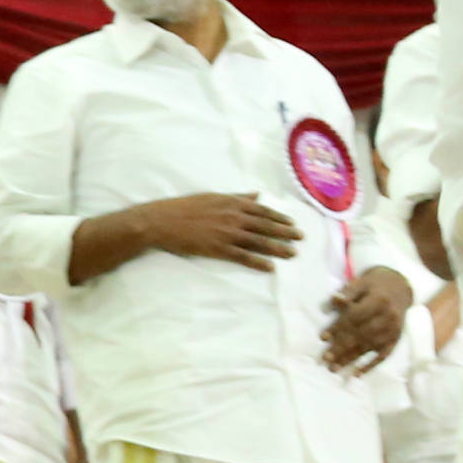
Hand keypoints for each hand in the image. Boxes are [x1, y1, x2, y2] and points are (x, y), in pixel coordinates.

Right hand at [126, 193, 300, 271]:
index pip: (262, 210)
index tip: (292, 223)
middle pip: (265, 226)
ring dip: (278, 248)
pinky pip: (243, 257)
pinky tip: (270, 267)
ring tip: (292, 253)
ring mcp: (226, 233)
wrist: (161, 221)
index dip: (279, 217)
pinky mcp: (218, 249)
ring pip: (258, 241)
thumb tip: (256, 195)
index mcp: (231, 202)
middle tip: (301, 238)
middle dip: (285, 232)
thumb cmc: (183, 207)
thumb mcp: (211, 196)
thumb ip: (236, 197)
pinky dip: (258, 262)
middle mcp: (233, 217)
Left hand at [319, 266, 412, 372]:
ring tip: (335, 368)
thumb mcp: (361, 282)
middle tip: (326, 359)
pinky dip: (371, 365)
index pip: (355, 317)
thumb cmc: (374, 286)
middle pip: (362, 335)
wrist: (400, 288)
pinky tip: (357, 373)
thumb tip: (334, 300)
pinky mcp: (396, 339)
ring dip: (352, 359)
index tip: (323, 338)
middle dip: (342, 347)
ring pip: (370, 347)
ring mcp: (393, 330)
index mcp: (379, 301)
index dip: (339, 327)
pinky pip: (384, 355)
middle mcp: (388, 318)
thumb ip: (348, 292)